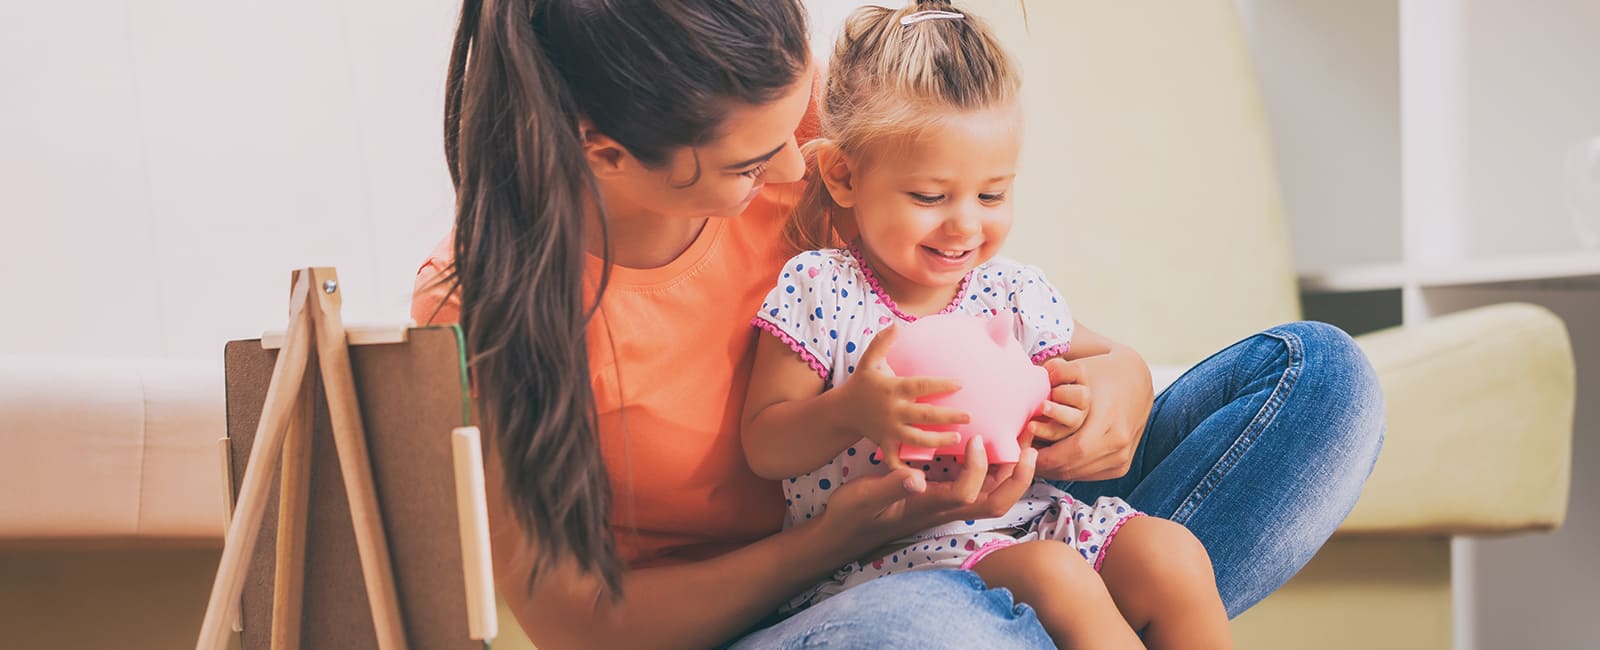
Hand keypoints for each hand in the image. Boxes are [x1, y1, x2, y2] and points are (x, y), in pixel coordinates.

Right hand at [818, 436, 1039, 549]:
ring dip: (1013, 471)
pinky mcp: (942, 497)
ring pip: (992, 494)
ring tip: (1023, 439)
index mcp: (929, 507)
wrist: (844, 531)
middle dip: (1019, 476)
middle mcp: (945, 508)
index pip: (968, 494)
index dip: (978, 468)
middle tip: (1030, 443)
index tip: (975, 438)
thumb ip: (890, 486)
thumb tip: (917, 478)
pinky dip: (994, 467)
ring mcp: (946, 504)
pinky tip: (992, 444)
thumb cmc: (853, 515)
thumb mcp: (865, 497)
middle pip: (996, 501)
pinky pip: (979, 486)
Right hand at [835, 324, 967, 469]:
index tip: (962, 383)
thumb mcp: (869, 360)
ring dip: (937, 440)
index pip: (920, 385)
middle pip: (924, 415)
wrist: (842, 411)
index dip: (940, 384)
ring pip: (916, 438)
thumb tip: (897, 323)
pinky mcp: (885, 445)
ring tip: (956, 439)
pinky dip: (908, 470)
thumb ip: (883, 342)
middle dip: (947, 416)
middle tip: (969, 416)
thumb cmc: (862, 384)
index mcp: (893, 389)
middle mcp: (893, 411)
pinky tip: (926, 475)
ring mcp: (888, 430)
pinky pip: (896, 460)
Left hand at [1032, 355, 1152, 481]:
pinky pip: (1087, 476)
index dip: (1044, 455)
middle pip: (1072, 466)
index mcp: (1110, 421)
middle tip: (1021, 455)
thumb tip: (1033, 389)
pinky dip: (1067, 469)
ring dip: (1052, 469)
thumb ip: (1055, 376)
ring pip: (1077, 474)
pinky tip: (1051, 459)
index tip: (1022, 447)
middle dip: (1043, 464)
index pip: (1072, 450)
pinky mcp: (1121, 466)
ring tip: (1031, 457)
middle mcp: (1118, 443)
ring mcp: (1122, 458)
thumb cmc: (1103, 373)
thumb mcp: (1079, 369)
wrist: (1136, 380)